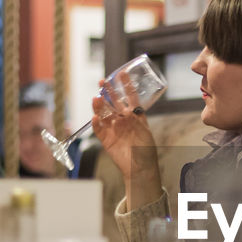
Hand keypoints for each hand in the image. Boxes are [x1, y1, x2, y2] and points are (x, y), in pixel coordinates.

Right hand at [92, 72, 162, 210]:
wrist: (140, 167)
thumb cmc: (146, 149)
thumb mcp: (144, 131)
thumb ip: (135, 121)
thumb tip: (126, 111)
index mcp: (134, 116)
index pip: (129, 97)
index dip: (126, 85)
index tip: (121, 74)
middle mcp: (122, 120)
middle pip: (113, 102)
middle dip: (108, 92)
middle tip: (102, 82)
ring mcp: (113, 128)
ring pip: (104, 114)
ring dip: (99, 106)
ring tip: (97, 99)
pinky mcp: (106, 139)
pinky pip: (98, 129)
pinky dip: (96, 123)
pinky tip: (96, 117)